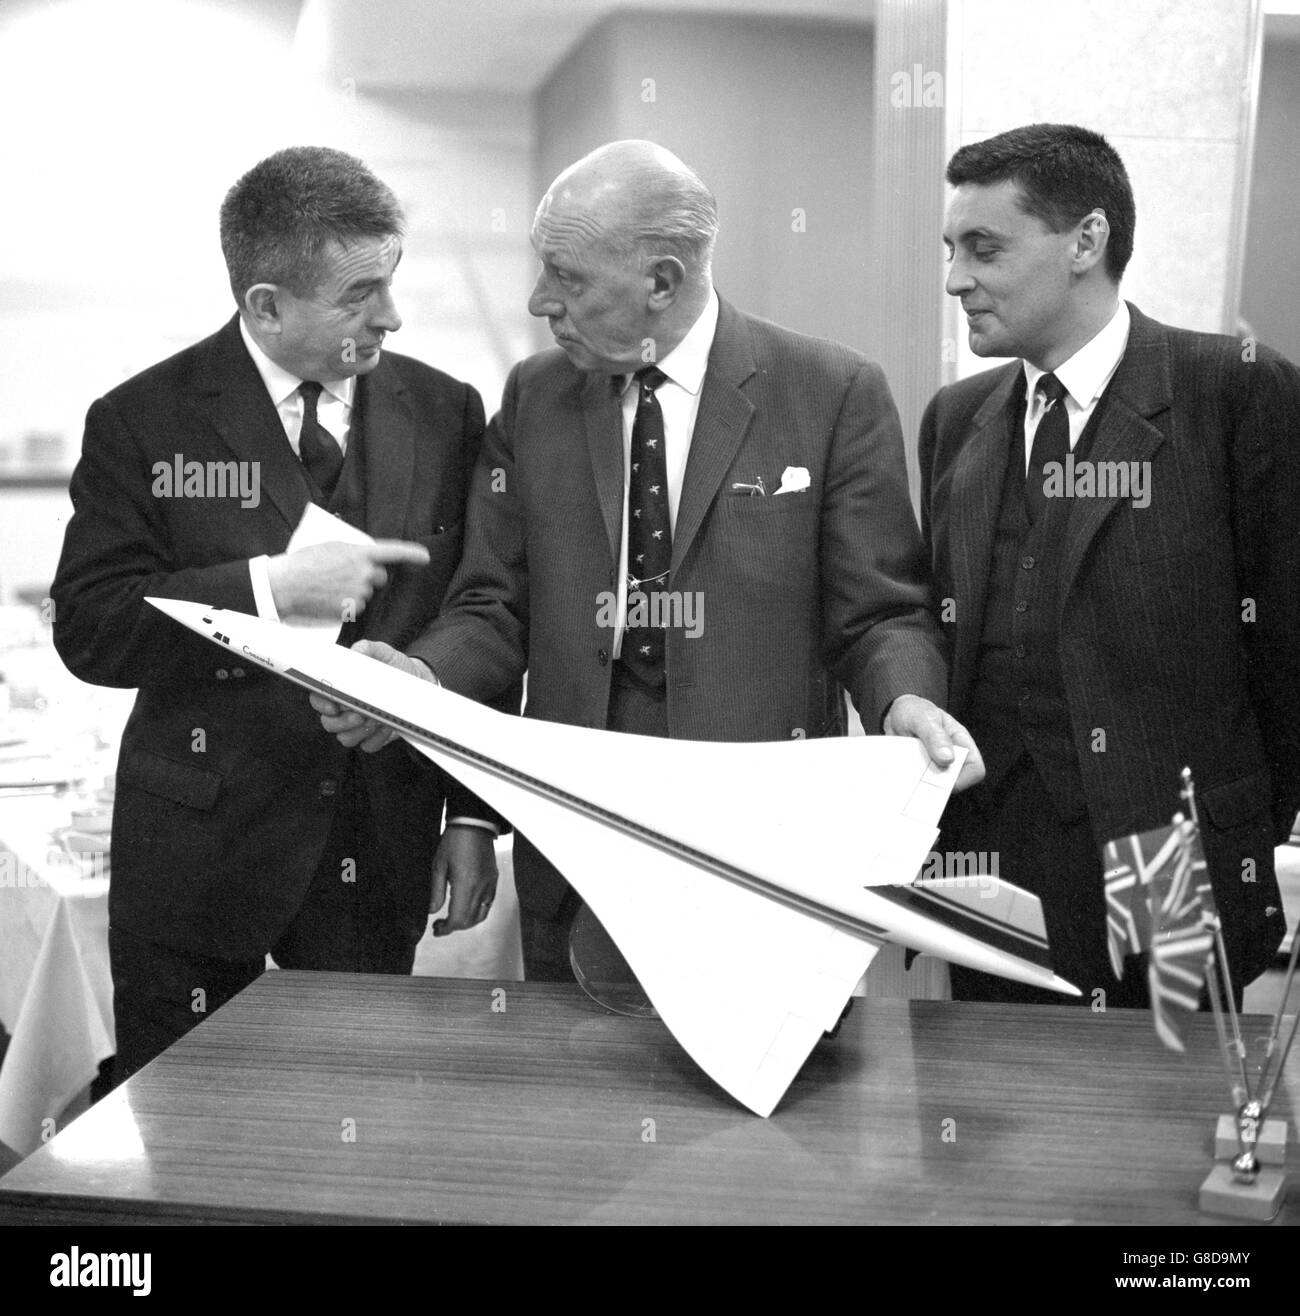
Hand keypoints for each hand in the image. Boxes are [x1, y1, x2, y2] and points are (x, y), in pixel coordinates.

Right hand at [267, 540, 429, 621]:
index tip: (424, 557)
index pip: (393, 552)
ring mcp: (359, 593)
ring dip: (354, 591)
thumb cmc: (304, 562)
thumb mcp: (331, 547)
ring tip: (330, 586)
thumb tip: (364, 559)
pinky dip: (346, 605)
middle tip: (345, 575)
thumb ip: (353, 553)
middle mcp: (364, 574)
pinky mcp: (351, 610)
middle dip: (367, 577)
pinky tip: (329, 598)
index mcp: (360, 554)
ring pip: (366, 594)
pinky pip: (356, 608)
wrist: (285, 584)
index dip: (411, 554)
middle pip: (379, 577)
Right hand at [309, 639, 435, 751]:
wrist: (418, 681)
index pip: (319, 699)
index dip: (322, 704)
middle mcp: (345, 709)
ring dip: (359, 731)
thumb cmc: (395, 667)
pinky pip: (368, 745)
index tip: (334, 705)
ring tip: (376, 720)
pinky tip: (387, 727)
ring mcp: (359, 725)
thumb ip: (368, 648)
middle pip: (329, 724)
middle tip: (359, 714)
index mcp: (341, 689)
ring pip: (346, 738)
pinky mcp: (375, 736)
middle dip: (342, 722)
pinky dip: (377, 739)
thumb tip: (357, 650)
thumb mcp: (384, 653)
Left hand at [430, 825, 498, 935]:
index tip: (436, 929)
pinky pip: (488, 904)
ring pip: (481, 915)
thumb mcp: (438, 866)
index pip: (458, 919)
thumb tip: (433, 911)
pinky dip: (477, 912)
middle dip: (454, 927)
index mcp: (465, 884)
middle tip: (440, 925)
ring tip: (453, 918)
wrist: (474, 825)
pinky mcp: (494, 880)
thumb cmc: (454, 842)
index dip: (446, 929)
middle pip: (469, 921)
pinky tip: (466, 907)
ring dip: (466, 922)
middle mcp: (480, 888)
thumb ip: (436, 892)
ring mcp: (490, 884)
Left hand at [883, 694, 985, 792]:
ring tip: (907, 775)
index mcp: (961, 743)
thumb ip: (934, 735)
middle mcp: (951, 758)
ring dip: (922, 785)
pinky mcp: (921, 773)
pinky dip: (912, 784)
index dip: (963, 778)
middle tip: (918, 776)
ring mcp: (936, 767)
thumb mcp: (923, 718)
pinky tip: (901, 777)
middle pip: (955, 784)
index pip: (975, 769)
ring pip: (936, 787)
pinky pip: (920, 785)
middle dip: (937, 784)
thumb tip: (948, 758)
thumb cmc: (915, 711)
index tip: (940, 777)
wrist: (894, 715)